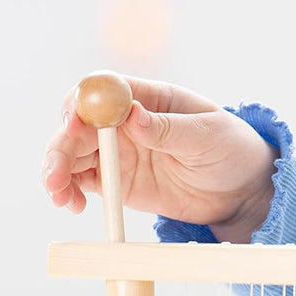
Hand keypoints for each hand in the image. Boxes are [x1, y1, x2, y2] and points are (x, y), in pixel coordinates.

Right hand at [42, 74, 277, 243]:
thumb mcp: (207, 135)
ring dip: (58, 172)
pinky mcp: (117, 181)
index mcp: (147, 98)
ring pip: (73, 155)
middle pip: (78, 125)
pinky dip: (71, 191)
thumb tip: (133, 114)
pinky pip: (84, 181)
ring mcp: (118, 152)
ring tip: (61, 197)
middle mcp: (124, 122)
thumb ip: (169, 128)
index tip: (73, 125)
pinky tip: (72, 203)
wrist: (241, 190)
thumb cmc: (230, 149)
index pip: (102, 91)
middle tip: (55, 176)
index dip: (81, 104)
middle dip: (61, 147)